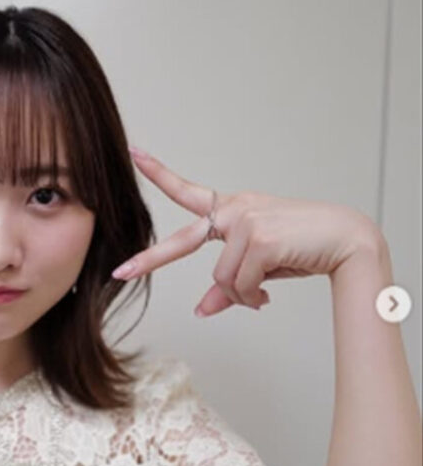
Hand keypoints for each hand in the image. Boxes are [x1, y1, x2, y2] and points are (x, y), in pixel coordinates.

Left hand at [112, 148, 381, 315]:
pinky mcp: (258, 239)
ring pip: (221, 280)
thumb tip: (202, 310)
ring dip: (241, 295)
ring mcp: (245, 223)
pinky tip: (268, 294)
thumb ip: (229, 286)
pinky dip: (252, 297)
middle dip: (149, 260)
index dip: (159, 174)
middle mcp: (235, 211)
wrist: (346, 241)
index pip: (188, 192)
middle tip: (120, 273)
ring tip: (262, 294)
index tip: (134, 154)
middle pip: (181, 242)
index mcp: (233, 209)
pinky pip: (239, 286)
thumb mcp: (260, 267)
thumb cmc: (305, 248)